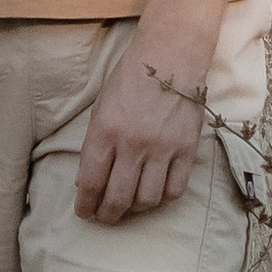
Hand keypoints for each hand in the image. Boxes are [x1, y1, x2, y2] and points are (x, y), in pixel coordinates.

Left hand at [75, 41, 204, 226]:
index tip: (85, 213)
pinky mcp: (187, 149)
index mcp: (105, 130)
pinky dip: (163, 197)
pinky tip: (156, 192)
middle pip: (118, 198)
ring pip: (147, 200)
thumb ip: (96, 143)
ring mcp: (162, 148)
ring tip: (131, 205)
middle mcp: (132, 143)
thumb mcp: (102, 107)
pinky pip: (175, 189)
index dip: (86, 205)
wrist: (171, 54)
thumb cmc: (131, 78)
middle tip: (106, 217)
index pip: (91, 182)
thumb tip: (90, 181)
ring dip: (136, 208)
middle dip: (108, 215)